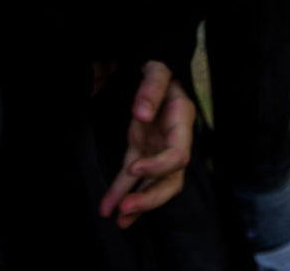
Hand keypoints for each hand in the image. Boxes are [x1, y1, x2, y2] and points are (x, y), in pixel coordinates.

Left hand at [99, 61, 194, 228]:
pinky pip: (131, 178)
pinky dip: (120, 193)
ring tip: (119, 219)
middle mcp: (173, 142)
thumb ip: (151, 88)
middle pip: (171, 180)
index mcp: (181, 123)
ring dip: (138, 204)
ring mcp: (157, 149)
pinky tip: (108, 207)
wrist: (157, 72)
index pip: (178, 155)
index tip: (135, 167)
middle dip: (150, 198)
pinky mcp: (140, 151)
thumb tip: (140, 114)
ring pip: (153, 185)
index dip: (159, 166)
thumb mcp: (158, 70)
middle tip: (127, 208)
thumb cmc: (160, 70)